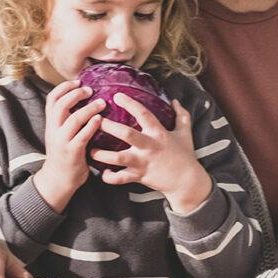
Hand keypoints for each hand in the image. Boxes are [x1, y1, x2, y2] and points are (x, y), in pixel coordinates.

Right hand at [33, 81, 104, 212]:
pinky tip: (100, 120)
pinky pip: (82, 135)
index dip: (64, 87)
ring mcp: (62, 141)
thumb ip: (67, 119)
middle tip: (90, 90)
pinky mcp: (72, 152)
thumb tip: (82, 100)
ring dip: (89, 108)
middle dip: (76, 94)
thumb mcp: (60, 134)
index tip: (78, 81)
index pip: (52, 99)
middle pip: (61, 105)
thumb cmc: (64, 154)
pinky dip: (92, 125)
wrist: (58, 179)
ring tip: (101, 103)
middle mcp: (53, 130)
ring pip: (73, 118)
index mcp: (50, 124)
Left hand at [91, 95, 211, 211]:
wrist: (187, 181)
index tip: (116, 96)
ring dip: (102, 154)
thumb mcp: (185, 133)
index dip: (130, 103)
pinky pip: (120, 178)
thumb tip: (175, 101)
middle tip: (95, 120)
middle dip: (109, 127)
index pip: (143, 114)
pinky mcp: (139, 176)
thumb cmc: (185, 155)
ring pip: (118, 158)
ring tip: (91, 150)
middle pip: (126, 134)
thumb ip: (181, 115)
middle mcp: (149, 146)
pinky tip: (102, 172)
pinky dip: (110, 177)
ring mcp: (142, 162)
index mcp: (158, 133)